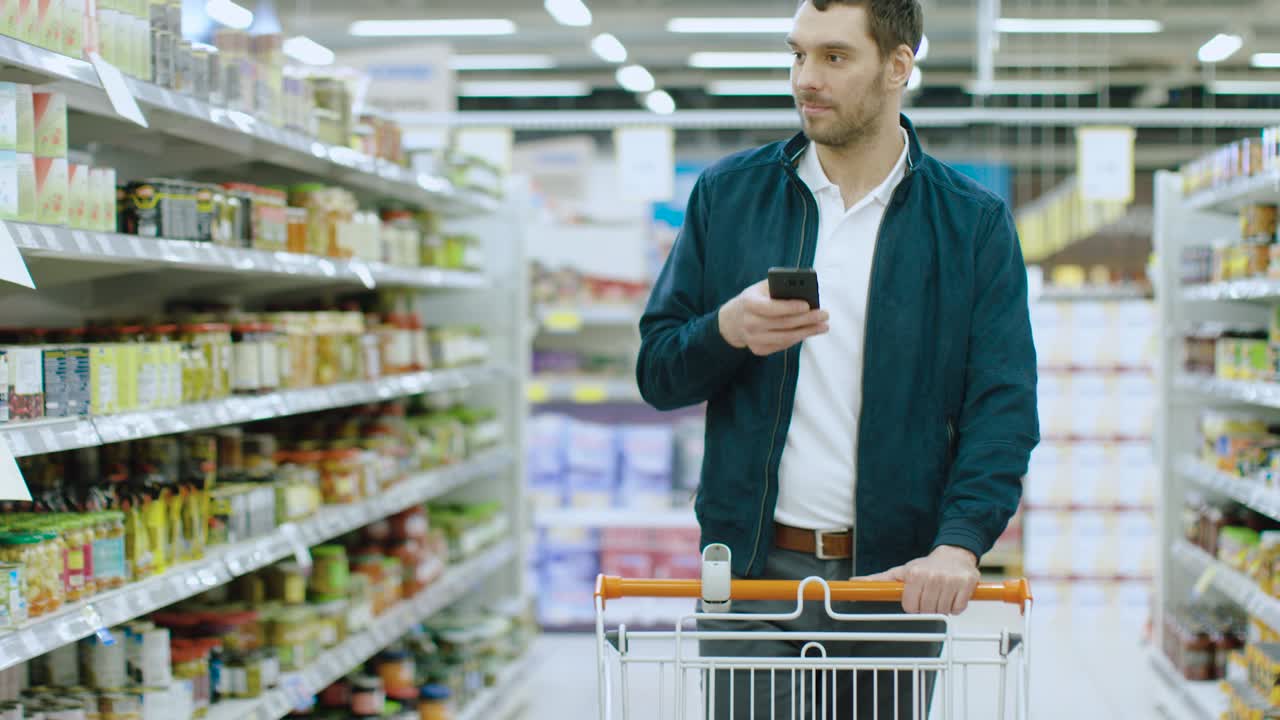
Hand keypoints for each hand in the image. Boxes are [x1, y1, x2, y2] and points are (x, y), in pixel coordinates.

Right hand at [718, 280, 828, 355]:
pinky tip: (810, 332)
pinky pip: (783, 345)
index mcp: (748, 304)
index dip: (790, 307)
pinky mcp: (759, 350)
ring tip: (823, 326)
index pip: (771, 308)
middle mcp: (749, 323)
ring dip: (807, 332)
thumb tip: (804, 291)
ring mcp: (753, 339)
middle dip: (807, 319)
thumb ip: (778, 286)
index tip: (808, 304)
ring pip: (785, 338)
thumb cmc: (754, 299)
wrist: (733, 321)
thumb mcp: (760, 288)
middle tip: (824, 315)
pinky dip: (798, 338)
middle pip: (783, 324)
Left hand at [858, 546, 979, 614]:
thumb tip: (854, 582)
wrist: (954, 553)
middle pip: (926, 611)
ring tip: (940, 594)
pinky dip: (956, 606)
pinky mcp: (967, 584)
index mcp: (914, 574)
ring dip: (942, 607)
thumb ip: (878, 580)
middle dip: (927, 606)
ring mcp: (951, 581)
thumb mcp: (901, 571)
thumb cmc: (926, 566)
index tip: (916, 597)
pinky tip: (952, 595)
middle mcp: (933, 576)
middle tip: (929, 595)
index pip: (910, 607)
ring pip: (943, 611)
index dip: (912, 605)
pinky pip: (958, 609)